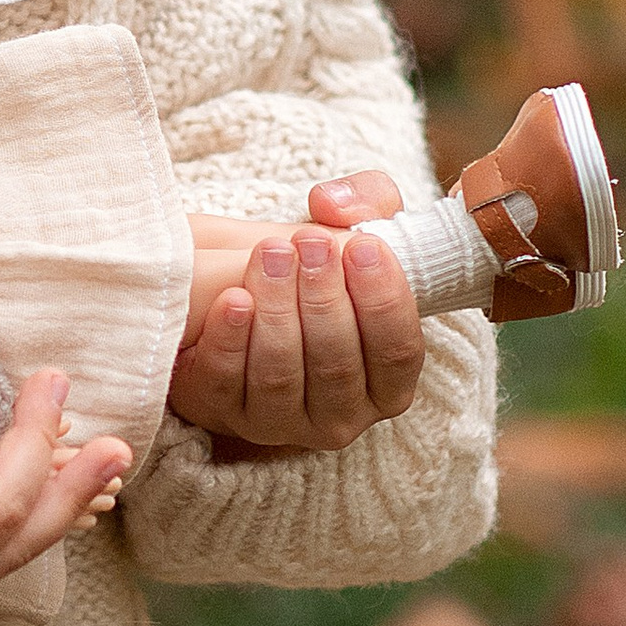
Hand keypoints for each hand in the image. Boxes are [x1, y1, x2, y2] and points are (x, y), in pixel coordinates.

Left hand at [169, 169, 424, 458]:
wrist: (243, 287)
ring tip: (272, 256)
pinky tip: (233, 299)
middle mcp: (342, 416)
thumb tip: (333, 204)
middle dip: (325, 300)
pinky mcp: (227, 413)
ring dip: (278, 313)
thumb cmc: (317, 266)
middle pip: (338, 366)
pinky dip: (231, 342)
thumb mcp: (355, 228)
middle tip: (309, 243)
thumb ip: (367, 203)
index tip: (363, 247)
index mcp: (387, 382)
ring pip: (283, 375)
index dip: (385, 301)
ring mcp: (282, 422)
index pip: (398, 353)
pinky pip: (228, 386)